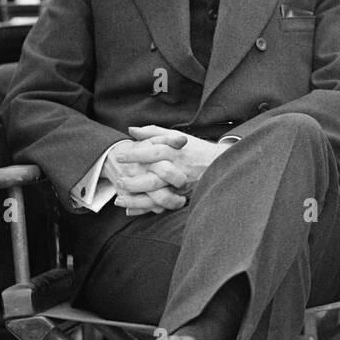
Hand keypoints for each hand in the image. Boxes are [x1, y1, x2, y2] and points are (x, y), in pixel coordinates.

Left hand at [101, 127, 225, 213]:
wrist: (220, 164)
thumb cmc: (195, 148)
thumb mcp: (176, 136)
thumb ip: (153, 132)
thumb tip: (131, 130)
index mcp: (176, 151)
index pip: (153, 152)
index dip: (135, 155)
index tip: (119, 157)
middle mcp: (179, 169)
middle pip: (155, 178)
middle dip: (135, 182)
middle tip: (119, 180)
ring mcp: (182, 185)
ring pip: (158, 195)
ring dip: (137, 199)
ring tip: (120, 199)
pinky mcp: (183, 197)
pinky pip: (162, 206)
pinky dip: (146, 209)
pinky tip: (131, 209)